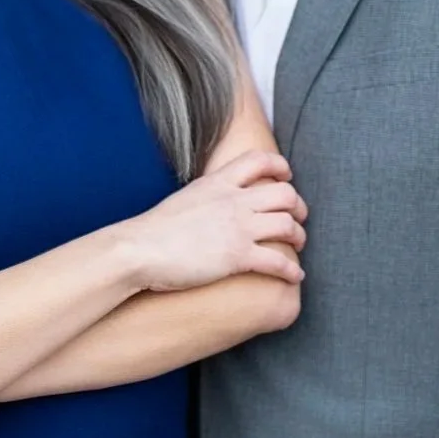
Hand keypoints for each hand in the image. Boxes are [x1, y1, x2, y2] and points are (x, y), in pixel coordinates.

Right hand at [123, 150, 306, 292]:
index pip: (259, 160)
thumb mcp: (185, 199)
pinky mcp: (237, 257)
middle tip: (299, 217)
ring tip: (298, 245)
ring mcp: (238, 228)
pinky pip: (278, 262)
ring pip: (287, 226)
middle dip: (298, 206)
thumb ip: (206, 197)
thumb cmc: (154, 230)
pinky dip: (291, 270)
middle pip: (285, 194)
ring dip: (299, 237)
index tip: (286, 178)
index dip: (280, 167)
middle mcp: (233, 201)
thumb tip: (213, 203)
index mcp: (218, 183)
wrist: (139, 249)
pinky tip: (294, 277)